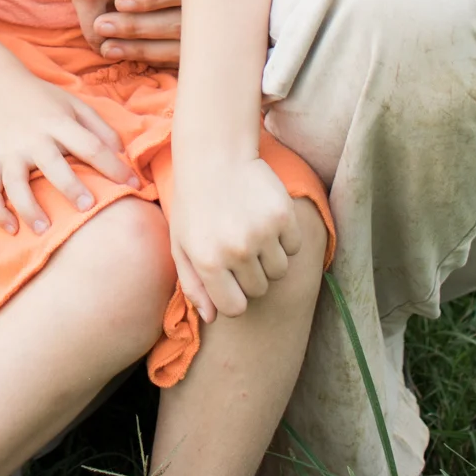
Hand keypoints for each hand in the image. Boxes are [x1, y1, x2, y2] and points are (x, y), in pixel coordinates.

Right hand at [0, 72, 134, 236]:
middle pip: (52, 164)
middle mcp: (32, 138)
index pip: (90, 145)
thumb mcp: (73, 103)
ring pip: (15, 183)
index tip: (134, 185)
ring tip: (44, 228)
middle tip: (88, 207)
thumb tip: (124, 153)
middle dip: (70, 187)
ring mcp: (8, 151)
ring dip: (28, 207)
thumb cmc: (41, 100)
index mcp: (57, 122)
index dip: (114, 166)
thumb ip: (99, 127)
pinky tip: (12, 228)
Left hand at [93, 0, 330, 65]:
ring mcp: (236, 30)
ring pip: (184, 47)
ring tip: (108, 48)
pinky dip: (165, 62)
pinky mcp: (238, 46)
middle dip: (137, 27)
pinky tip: (139, 61)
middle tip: (101, 28)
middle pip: (178, 23)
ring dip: (143, 49)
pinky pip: (197, 59)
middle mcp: (233, 5)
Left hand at [168, 155, 303, 324]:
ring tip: (251, 232)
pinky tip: (264, 218)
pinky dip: (285, 238)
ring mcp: (261, 232)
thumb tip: (212, 318)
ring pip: (279, 271)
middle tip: (237, 247)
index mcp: (207, 262)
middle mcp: (236, 250)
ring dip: (269, 258)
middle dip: (250, 274)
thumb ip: (193, 285)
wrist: (214, 156)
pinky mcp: (283, 214)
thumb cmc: (194, 205)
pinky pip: (294, 247)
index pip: (236, 309)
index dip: (234, 297)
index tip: (229, 280)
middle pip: (259, 290)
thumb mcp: (181, 245)